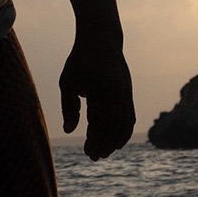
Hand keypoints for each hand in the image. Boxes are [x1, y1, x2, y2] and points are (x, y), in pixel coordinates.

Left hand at [58, 35, 134, 160]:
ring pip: (126, 123)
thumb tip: (69, 130)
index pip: (100, 123)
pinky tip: (116, 140)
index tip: (87, 153)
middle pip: (115, 126)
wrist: (102, 39)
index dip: (95, 140)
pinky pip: (130, 116)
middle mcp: (118, 92)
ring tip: (104, 152)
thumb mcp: (67, 81)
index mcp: (101, 90)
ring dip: (116, 140)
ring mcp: (126, 92)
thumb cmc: (80, 61)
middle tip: (94, 157)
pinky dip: (125, 130)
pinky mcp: (129, 92)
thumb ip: (68, 106)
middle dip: (105, 144)